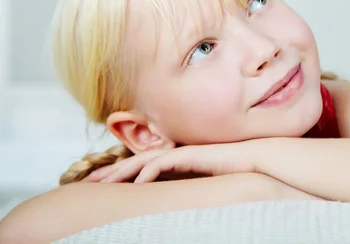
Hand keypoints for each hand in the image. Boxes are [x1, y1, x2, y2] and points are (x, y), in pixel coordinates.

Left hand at [86, 143, 256, 183]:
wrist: (254, 159)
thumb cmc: (231, 172)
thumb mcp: (202, 182)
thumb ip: (184, 186)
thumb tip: (168, 202)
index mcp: (174, 160)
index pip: (141, 165)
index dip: (121, 173)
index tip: (102, 185)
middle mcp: (175, 153)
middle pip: (136, 160)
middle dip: (112, 171)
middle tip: (90, 182)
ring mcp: (182, 152)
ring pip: (144, 160)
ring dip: (123, 171)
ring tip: (104, 183)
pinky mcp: (191, 154)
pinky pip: (164, 163)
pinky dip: (148, 172)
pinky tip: (137, 183)